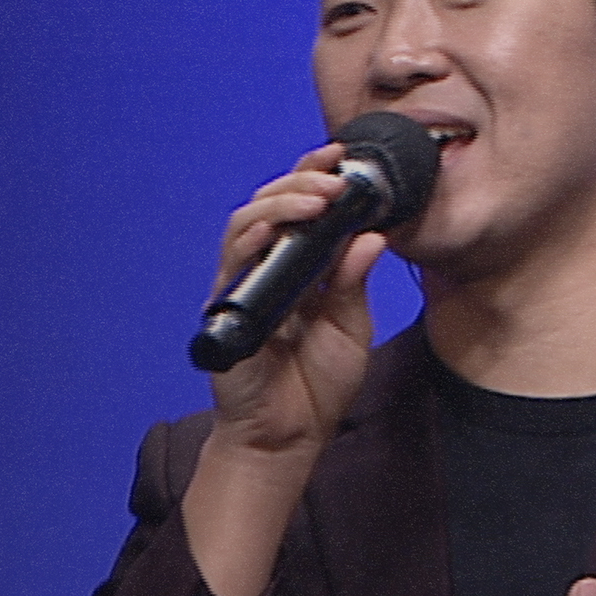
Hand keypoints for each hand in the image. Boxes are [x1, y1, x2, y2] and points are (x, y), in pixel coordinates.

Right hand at [207, 142, 387, 455]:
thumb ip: (354, 282)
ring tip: (316, 197)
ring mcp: (243, 284)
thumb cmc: (316, 385)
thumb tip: (371, 235)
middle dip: (303, 180)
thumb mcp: (349, 327)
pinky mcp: (225, 306)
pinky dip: (251, 238)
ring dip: (281, 202)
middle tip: (335, 175)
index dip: (318, 176)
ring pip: (246, 221)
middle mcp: (268, 268)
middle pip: (272, 203)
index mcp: (301, 267)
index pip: (304, 208)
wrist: (287, 437)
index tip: (345, 157)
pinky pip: (231, 262)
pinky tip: (273, 228)